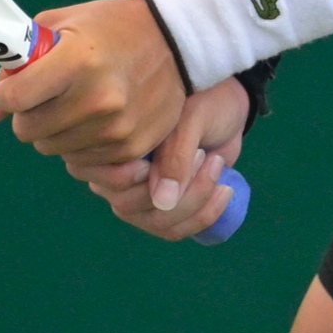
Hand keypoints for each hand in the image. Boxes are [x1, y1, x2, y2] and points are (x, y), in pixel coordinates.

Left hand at [0, 0, 185, 166]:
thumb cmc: (109, 25)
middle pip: (28, 130)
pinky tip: (98, 118)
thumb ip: (21, 62)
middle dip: (29, 113)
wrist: (175, 37)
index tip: (17, 86)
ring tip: (78, 102)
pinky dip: (82, 143)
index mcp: (76, 60)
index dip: (8, 93)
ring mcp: (115, 128)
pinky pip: (82, 161)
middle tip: (49, 94)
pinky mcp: (131, 147)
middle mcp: (96, 98)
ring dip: (56, 130)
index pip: (14, 99)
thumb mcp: (62, 24)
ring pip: (53, 149)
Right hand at [69, 78, 249, 241]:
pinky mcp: (161, 211)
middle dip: (176, 188)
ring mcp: (136, 198)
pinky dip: (204, 215)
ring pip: (156, 222)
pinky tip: (224, 189)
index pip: (108, 179)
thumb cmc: (200, 102)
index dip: (138, 178)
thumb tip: (162, 201)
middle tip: (202, 155)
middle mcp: (113, 177)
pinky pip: (174, 230)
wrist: (224, 107)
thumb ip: (174, 155)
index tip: (176, 155)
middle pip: (130, 207)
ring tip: (216, 166)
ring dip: (195, 201)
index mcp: (109, 146)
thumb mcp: (190, 118)